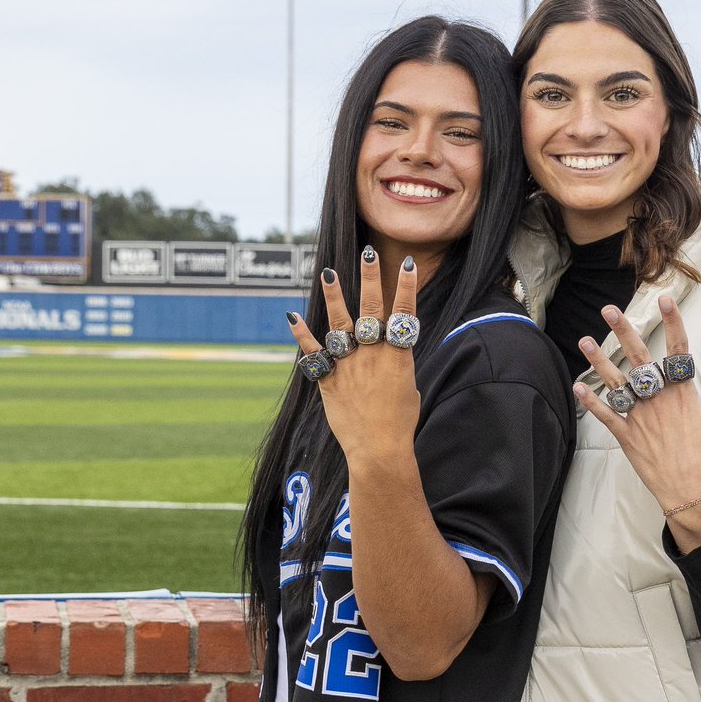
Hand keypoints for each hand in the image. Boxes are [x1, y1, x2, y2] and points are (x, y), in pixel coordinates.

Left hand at [287, 249, 420, 462]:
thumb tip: (388, 356)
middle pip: (372, 308)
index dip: (407, 286)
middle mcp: (373, 353)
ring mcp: (349, 364)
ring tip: (329, 272)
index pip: (404, 312)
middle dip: (372, 277)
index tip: (409, 263)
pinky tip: (291, 317)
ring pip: (340, 323)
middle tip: (369, 252)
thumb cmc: (400, 421)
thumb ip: (396, 365)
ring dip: (334, 296)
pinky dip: (301, 335)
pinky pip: (312, 353)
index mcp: (398, 355)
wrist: (379, 449)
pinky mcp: (329, 379)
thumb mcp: (407, 386)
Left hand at [573, 296, 700, 551]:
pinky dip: (591, 402)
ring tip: (584, 340)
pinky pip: (606, 416)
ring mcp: (640, 419)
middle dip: (624, 332)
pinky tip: (577, 386)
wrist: (694, 497)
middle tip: (609, 309)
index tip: (665, 299)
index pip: (679, 350)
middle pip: (639, 359)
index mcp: (685, 395)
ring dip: (599, 361)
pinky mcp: (627, 437)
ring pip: (616, 384)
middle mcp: (659, 401)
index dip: (674, 322)